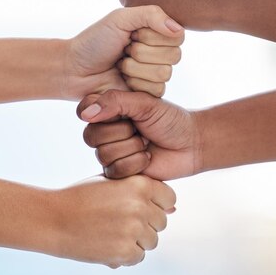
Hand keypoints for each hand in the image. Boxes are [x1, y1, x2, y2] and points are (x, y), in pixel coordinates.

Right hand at [50, 175, 175, 267]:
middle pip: (161, 222)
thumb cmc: (81, 197)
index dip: (154, 203)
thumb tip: (174, 209)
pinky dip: (125, 254)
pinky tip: (106, 242)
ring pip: (152, 241)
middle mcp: (140, 206)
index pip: (169, 198)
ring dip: (136, 240)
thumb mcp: (112, 183)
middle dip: (145, 223)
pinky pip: (138, 256)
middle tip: (117, 220)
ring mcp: (134, 230)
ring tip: (110, 231)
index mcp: (140, 184)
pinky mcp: (125, 251)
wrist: (53, 218)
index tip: (137, 206)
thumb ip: (143, 192)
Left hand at [63, 6, 183, 99]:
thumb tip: (177, 29)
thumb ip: (151, 15)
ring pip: (164, 73)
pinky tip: (122, 78)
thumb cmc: (94, 41)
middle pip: (173, 56)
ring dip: (135, 68)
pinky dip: (135, 83)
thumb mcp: (120, 19)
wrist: (75, 69)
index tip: (131, 34)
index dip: (152, 36)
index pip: (176, 36)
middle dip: (141, 52)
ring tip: (120, 65)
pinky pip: (157, 90)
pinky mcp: (148, 94)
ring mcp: (154, 74)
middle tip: (123, 50)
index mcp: (156, 32)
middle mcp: (159, 52)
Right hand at [77, 90, 199, 179]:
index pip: (84, 110)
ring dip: (131, 149)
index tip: (122, 113)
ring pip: (103, 155)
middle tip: (140, 130)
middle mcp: (106, 132)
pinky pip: (114, 170)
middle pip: (91, 136)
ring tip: (146, 143)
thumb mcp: (144, 103)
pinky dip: (135, 163)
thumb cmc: (170, 120)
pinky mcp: (120, 172)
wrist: (191, 145)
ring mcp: (112, 153)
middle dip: (121, 133)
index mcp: (109, 111)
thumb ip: (115, 102)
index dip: (98, 114)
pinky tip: (148, 158)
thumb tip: (85, 114)